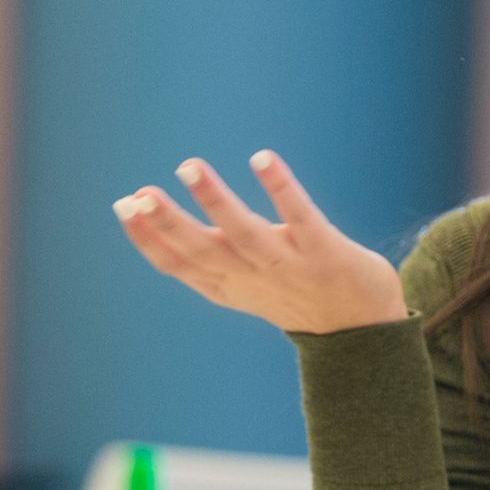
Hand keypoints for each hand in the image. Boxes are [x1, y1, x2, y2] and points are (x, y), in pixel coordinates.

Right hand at [114, 152, 408, 334]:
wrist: (366, 331)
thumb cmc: (298, 296)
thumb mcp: (244, 284)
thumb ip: (205, 257)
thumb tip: (152, 216)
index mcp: (231, 286)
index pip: (181, 266)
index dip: (149, 239)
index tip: (123, 206)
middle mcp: (255, 278)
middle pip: (206, 252)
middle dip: (170, 224)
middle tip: (140, 195)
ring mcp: (291, 266)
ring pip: (247, 235)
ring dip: (217, 200)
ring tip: (189, 167)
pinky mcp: (327, 251)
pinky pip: (301, 217)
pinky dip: (281, 189)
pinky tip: (262, 158)